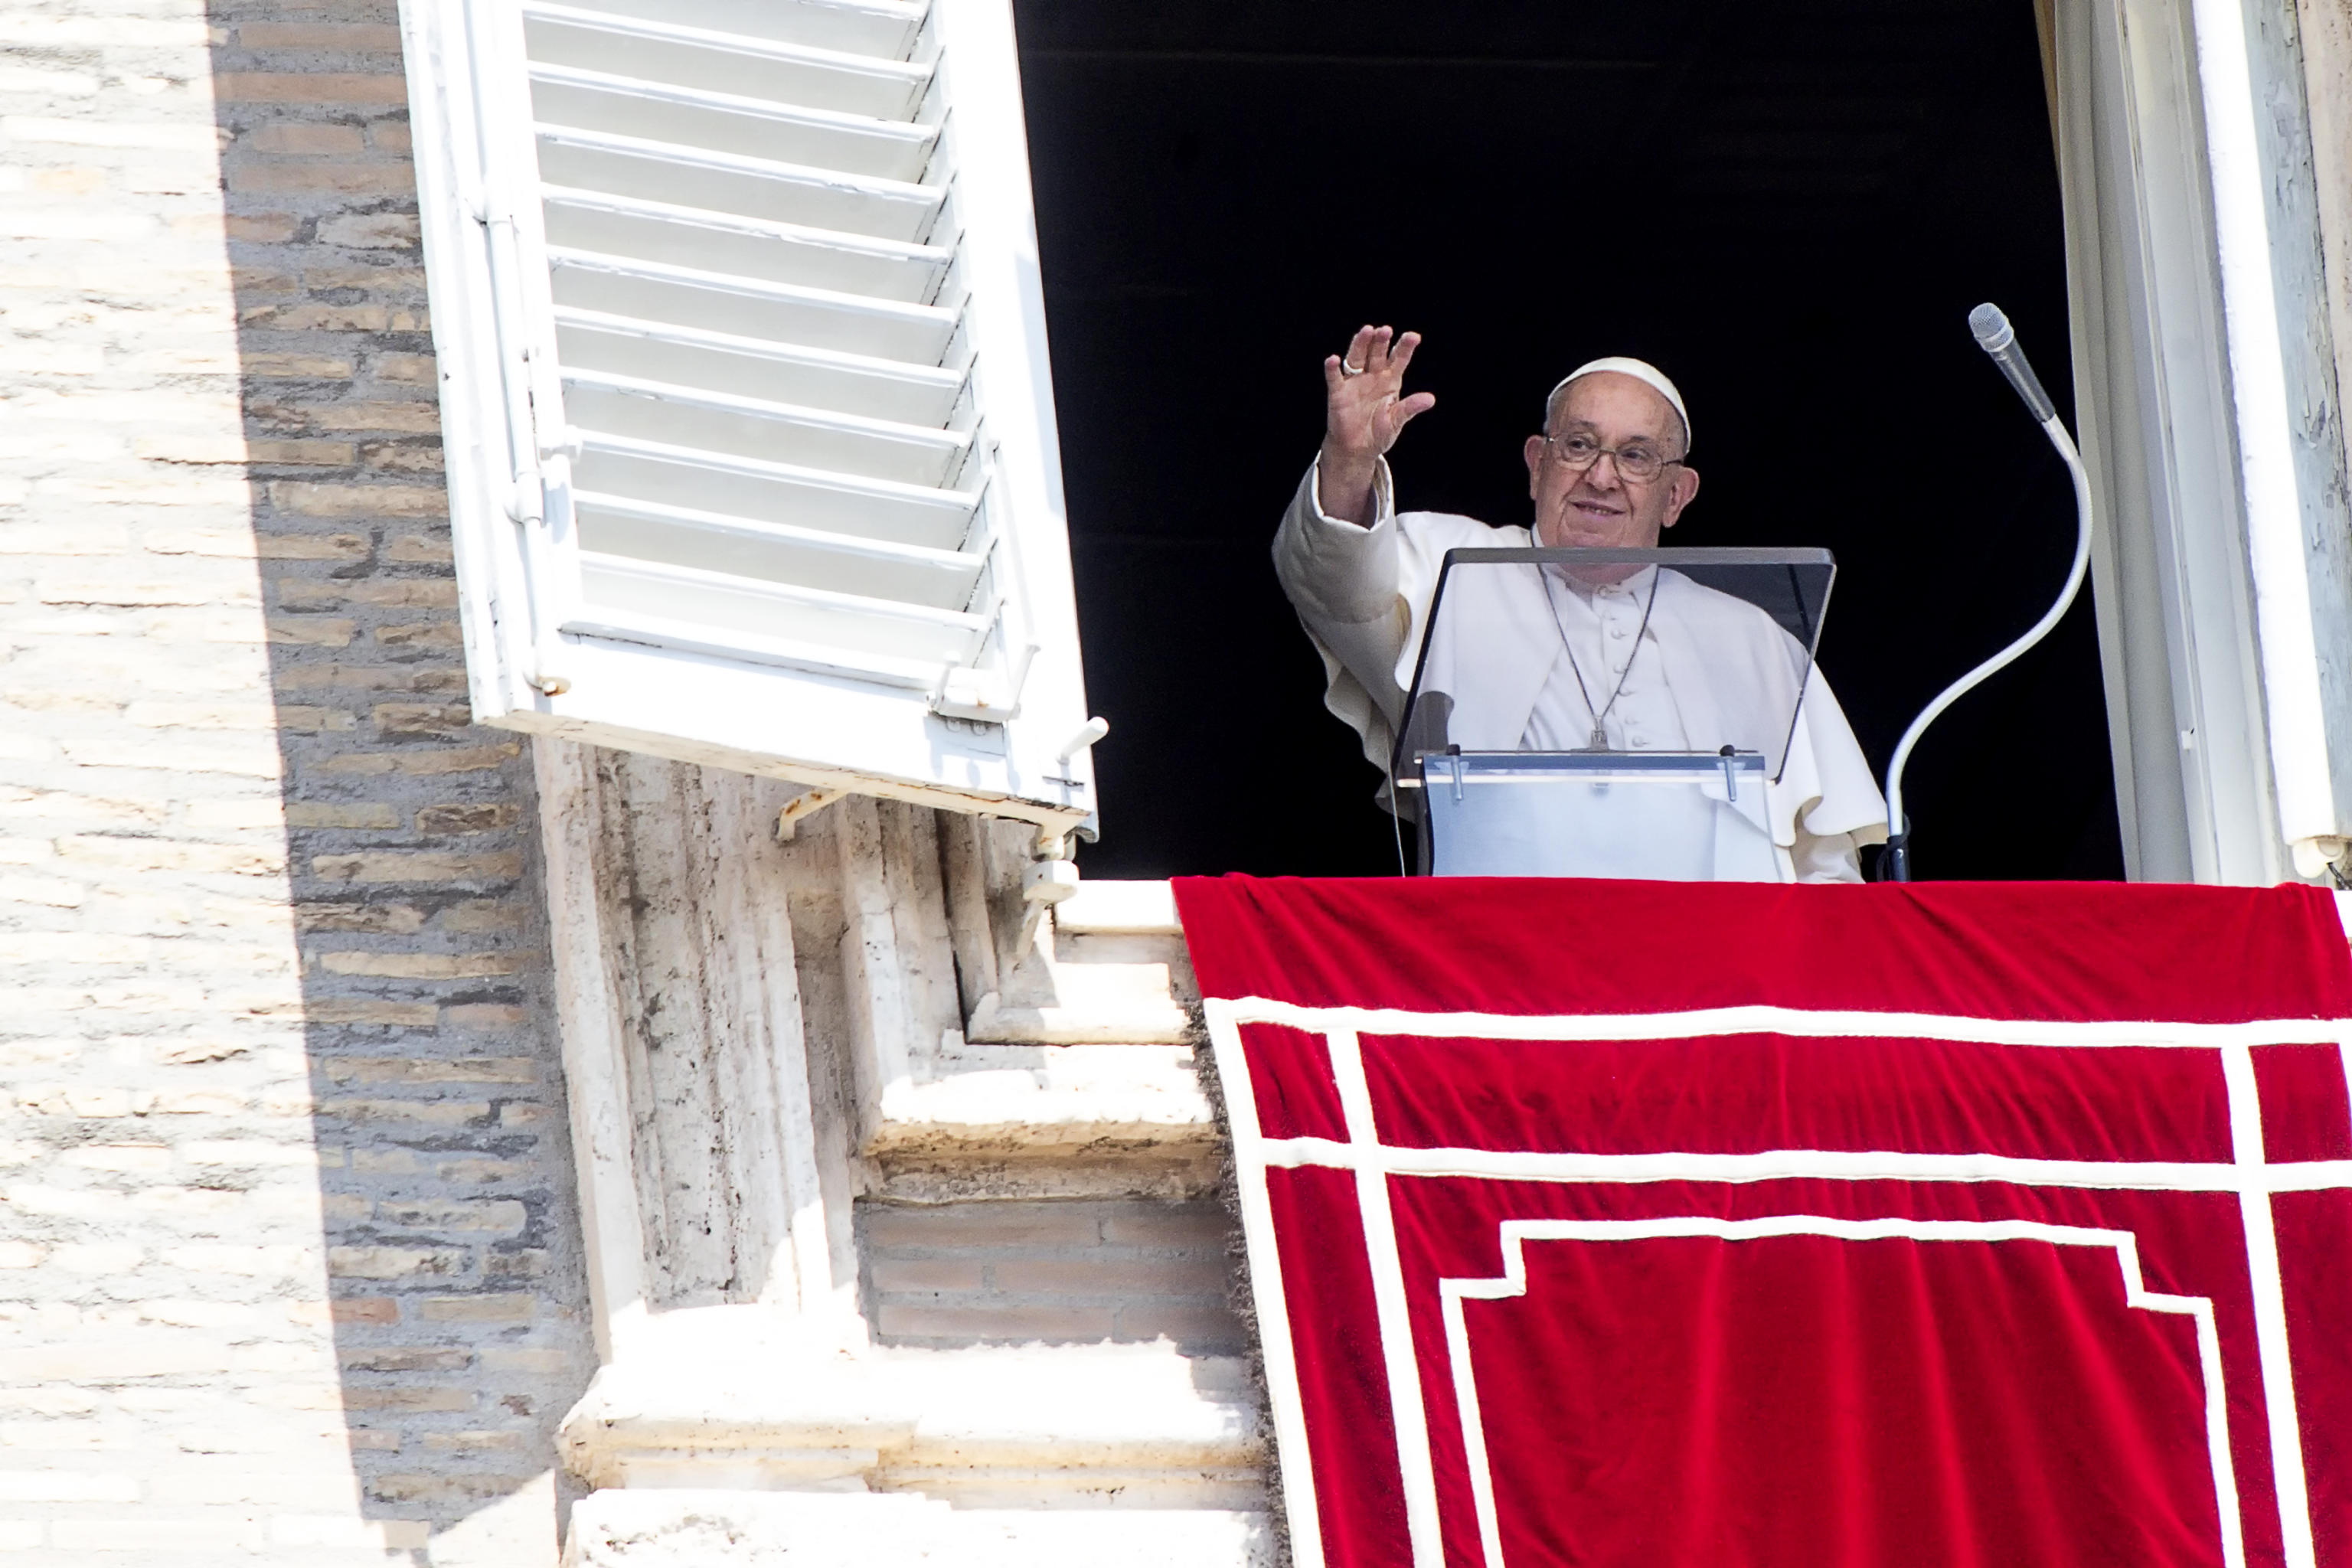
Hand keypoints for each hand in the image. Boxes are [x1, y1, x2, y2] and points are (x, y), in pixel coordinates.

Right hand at [1318, 325, 1433, 524]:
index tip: (1413, 337)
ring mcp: (1355, 382)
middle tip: (1386, 330)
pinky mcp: (1338, 392)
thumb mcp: (1397, 421)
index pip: (1398, 359)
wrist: (1358, 449)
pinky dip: (1332, 369)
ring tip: (1366, 331)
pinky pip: (1335, 378)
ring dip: (1360, 344)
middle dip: (1381, 341)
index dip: (1405, 347)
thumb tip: (1430, 399)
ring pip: (1357, 358)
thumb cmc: (1379, 432)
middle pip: (1376, 353)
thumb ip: (1410, 408)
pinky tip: (1333, 360)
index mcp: (1390, 380)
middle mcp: (1373, 375)